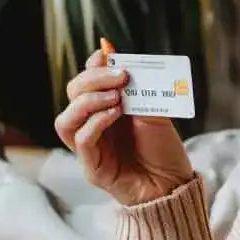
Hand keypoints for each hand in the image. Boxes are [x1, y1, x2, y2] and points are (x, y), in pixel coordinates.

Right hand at [54, 49, 194, 206]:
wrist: (174, 184)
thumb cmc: (164, 149)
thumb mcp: (153, 110)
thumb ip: (135, 88)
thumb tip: (116, 55)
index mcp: (105, 109)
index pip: (85, 83)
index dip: (92, 66)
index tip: (106, 54)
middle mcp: (92, 126)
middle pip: (72, 96)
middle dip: (93, 80)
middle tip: (120, 76)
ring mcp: (90, 148)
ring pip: (66, 120)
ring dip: (88, 102)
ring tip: (115, 97)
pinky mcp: (93, 168)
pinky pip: (82, 140)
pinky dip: (96, 123)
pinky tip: (115, 114)